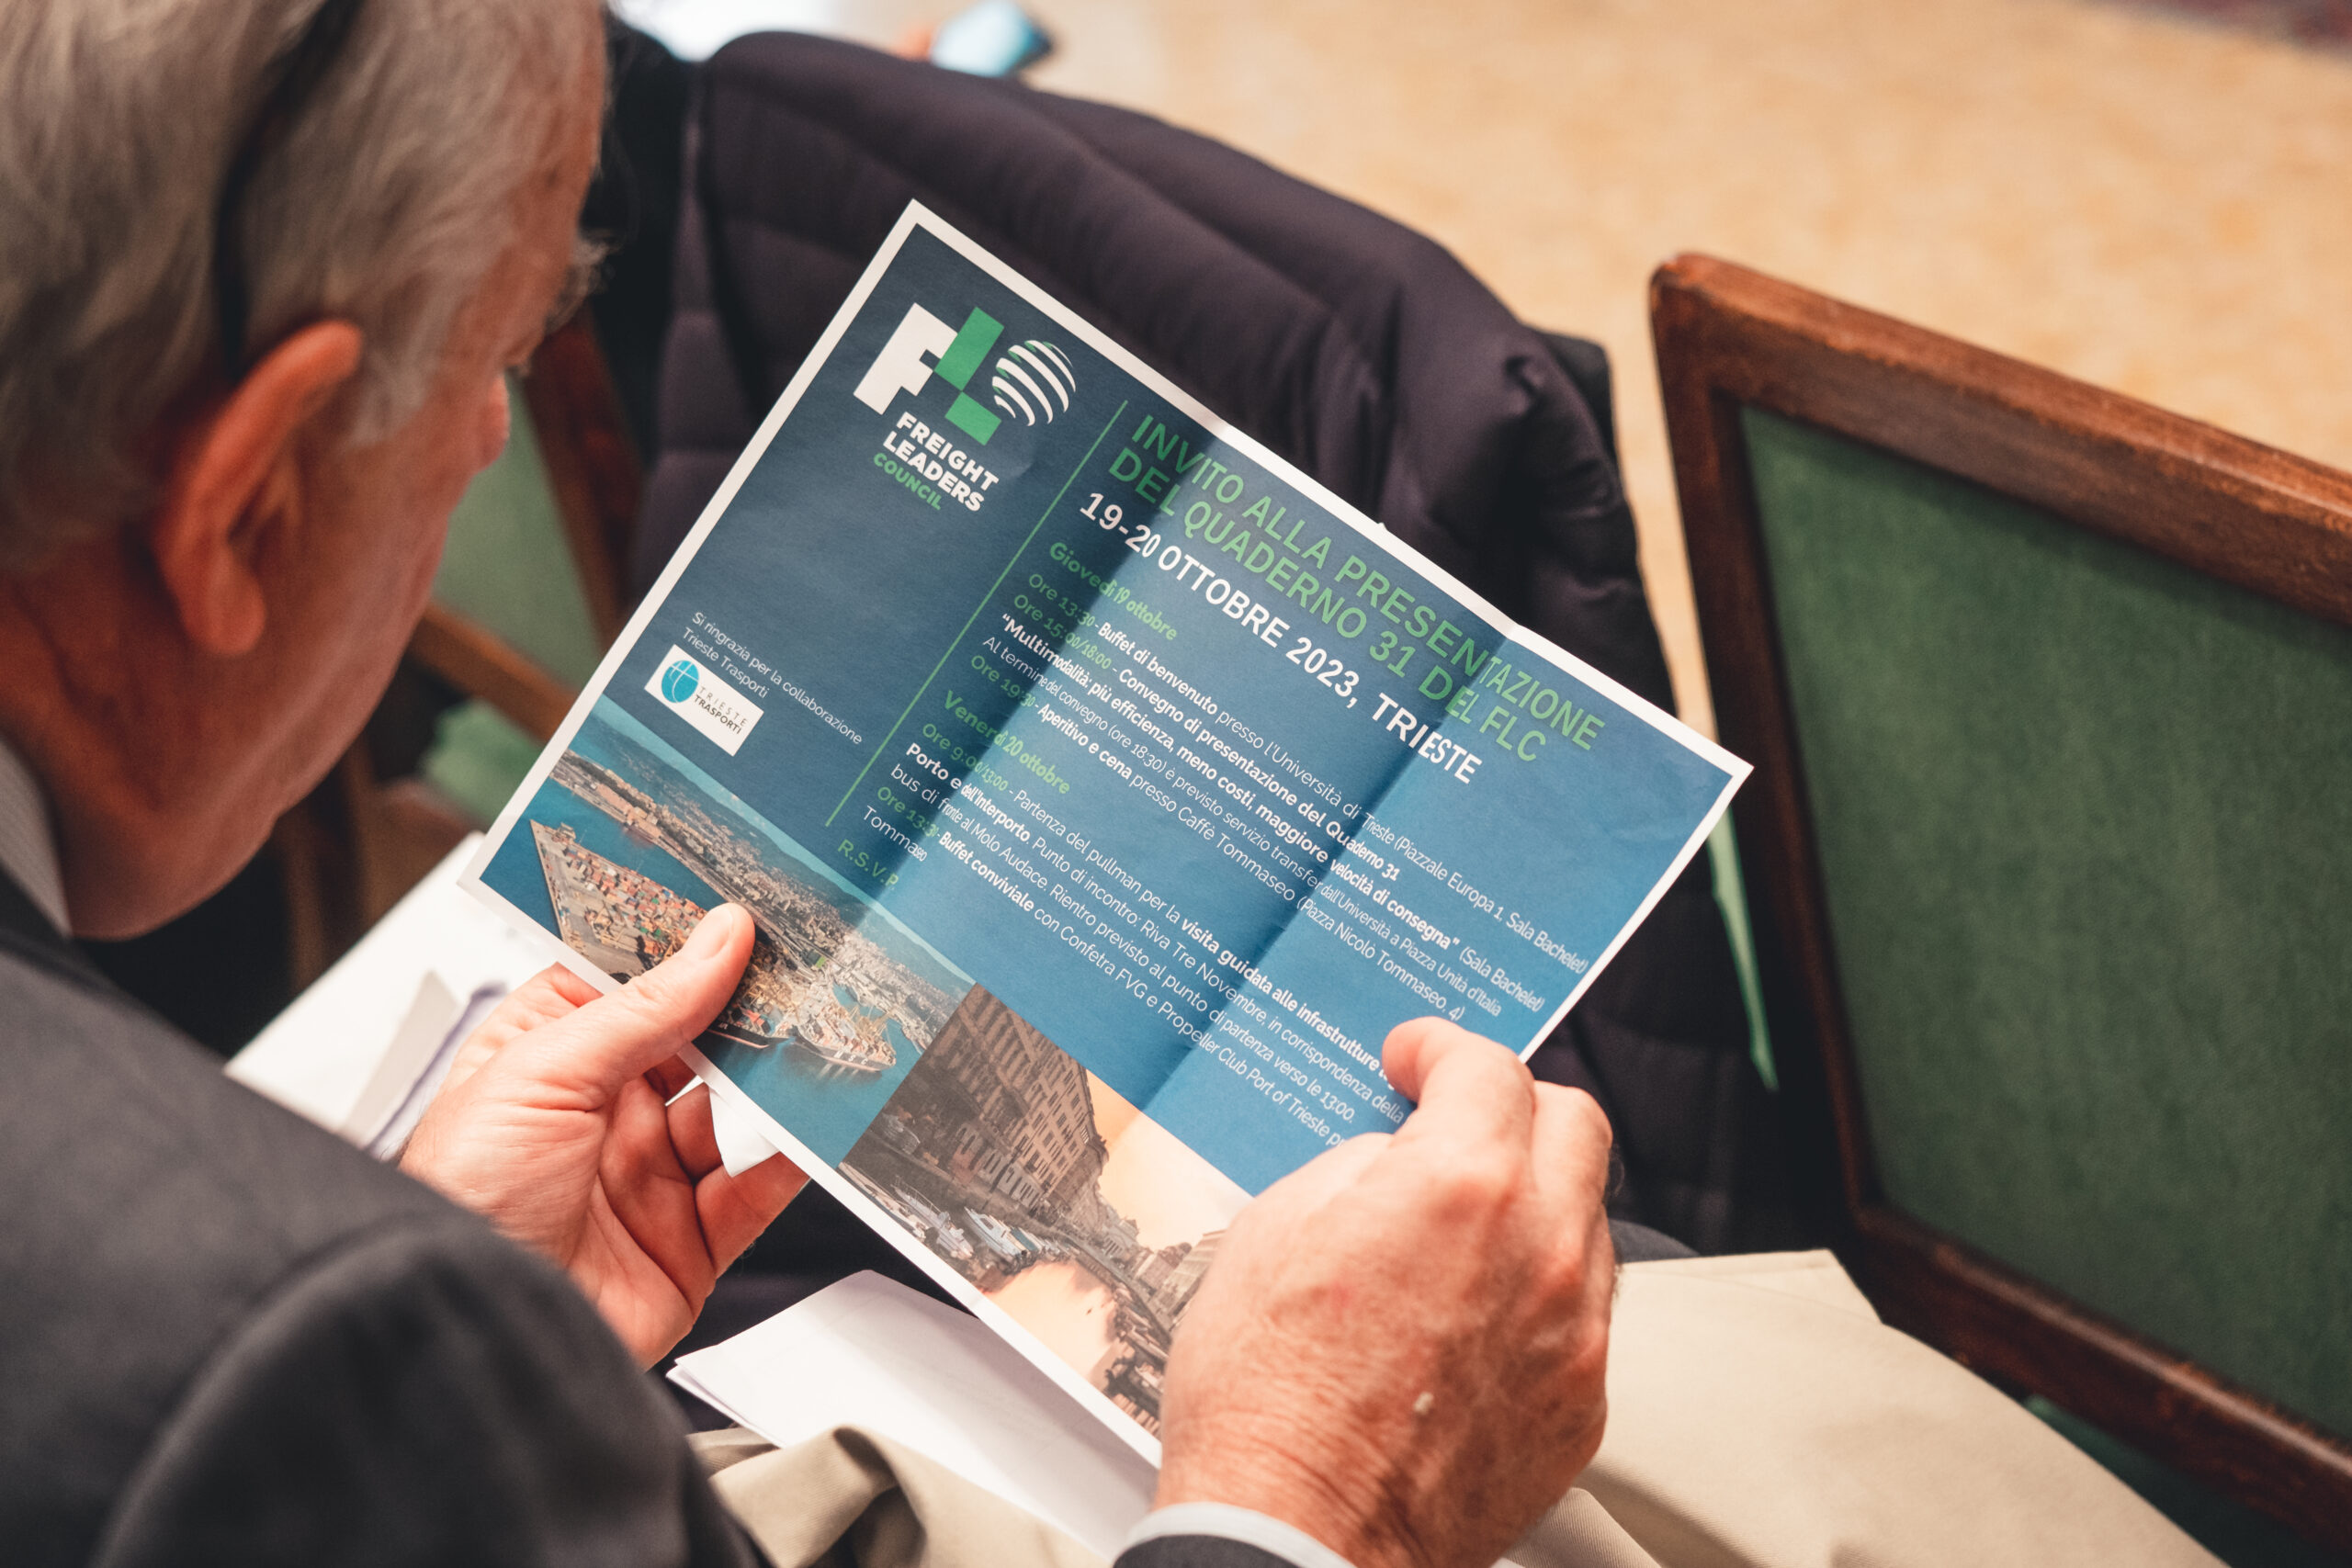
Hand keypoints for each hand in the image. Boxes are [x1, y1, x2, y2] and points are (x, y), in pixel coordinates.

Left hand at [401, 905, 805, 1364]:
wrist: (470, 1333)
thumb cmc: (458, 1202)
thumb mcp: (543, 1071)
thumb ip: (645, 1005)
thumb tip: (719, 938)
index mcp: (546, 1055)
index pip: (628, 978)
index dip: (683, 943)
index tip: (743, 906)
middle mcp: (600, 1113)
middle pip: (696, 1041)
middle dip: (748, 1009)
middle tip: (802, 969)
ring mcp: (647, 1178)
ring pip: (737, 1110)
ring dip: (777, 1079)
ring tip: (818, 1039)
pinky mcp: (689, 1242)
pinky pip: (758, 1190)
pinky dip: (793, 1159)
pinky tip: (811, 1127)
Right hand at [1155, 1019, 1614, 1567]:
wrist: (1296, 1538)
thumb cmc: (1267, 1402)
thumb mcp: (1274, 1229)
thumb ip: (1358, 1167)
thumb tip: (1393, 1160)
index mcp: (1460, 1185)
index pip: (1489, 1067)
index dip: (1443, 1048)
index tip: (1420, 1058)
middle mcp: (1539, 1250)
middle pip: (1576, 1125)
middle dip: (1514, 1105)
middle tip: (1458, 1117)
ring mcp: (1573, 1334)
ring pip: (1587, 1222)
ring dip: (1533, 1202)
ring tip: (1459, 1227)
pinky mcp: (1579, 1407)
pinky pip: (1579, 1316)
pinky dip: (1536, 1294)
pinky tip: (1470, 1316)